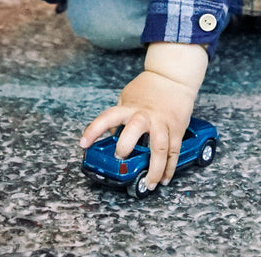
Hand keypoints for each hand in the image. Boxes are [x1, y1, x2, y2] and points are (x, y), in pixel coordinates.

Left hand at [79, 42, 207, 190]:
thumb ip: (119, 115)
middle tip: (120, 160)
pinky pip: (173, 151)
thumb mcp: (127, 96)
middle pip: (133, 132)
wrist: (173, 76)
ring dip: (154, 169)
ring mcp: (162, 123)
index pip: (107, 118)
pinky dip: (169, 168)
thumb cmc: (149, 86)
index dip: (94, 130)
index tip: (83, 143)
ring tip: (149, 184)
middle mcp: (145, 116)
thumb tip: (111, 133)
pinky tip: (164, 178)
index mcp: (129, 107)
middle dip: (125, 148)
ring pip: (159, 149)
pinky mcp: (176, 128)